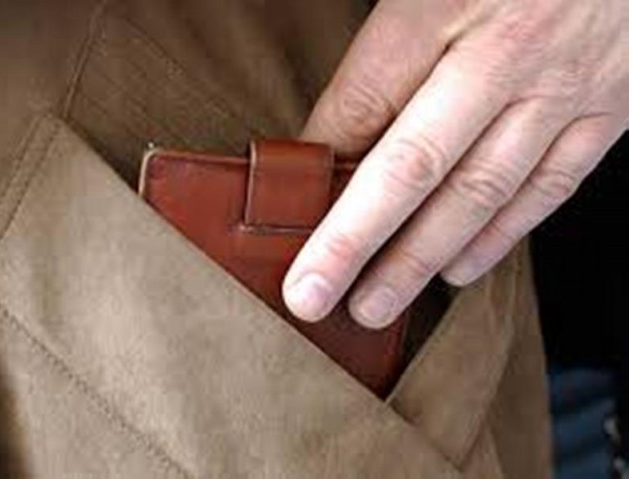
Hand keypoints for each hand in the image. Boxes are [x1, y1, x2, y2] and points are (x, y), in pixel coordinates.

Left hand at [283, 0, 628, 328]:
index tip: (288, 208)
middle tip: (310, 295)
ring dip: (419, 259)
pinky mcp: (608, 108)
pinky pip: (547, 189)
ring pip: (478, 194)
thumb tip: (340, 125)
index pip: (363, 100)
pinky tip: (455, 270)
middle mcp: (504, 51)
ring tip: (373, 306)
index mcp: (443, 0)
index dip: (318, 162)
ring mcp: (561, 85)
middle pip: (411, 167)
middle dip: (353, 241)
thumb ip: (390, 35)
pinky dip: (496, 238)